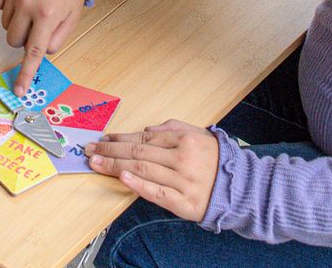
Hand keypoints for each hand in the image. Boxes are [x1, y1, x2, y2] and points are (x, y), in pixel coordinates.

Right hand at [0, 0, 84, 95]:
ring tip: (31, 4)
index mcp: (48, 15)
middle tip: (36, 24)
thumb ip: (57, 40)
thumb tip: (40, 54)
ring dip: (16, 20)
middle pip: (13, 39)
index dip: (25, 74)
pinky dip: (6, 3)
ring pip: (5, 23)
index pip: (33, 52)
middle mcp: (28, 3)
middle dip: (23, 38)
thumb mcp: (72, 17)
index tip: (18, 91)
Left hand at [85, 119, 218, 221]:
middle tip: (90, 150)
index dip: (120, 138)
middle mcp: (182, 158)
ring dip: (115, 166)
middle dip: (110, 150)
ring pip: (143, 170)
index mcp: (184, 139)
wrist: (241, 188)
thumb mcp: (197, 134)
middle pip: (138, 153)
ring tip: (97, 163)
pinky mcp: (184, 203)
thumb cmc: (215, 159)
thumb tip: (145, 130)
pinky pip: (157, 193)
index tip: (103, 139)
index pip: (143, 139)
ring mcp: (183, 181)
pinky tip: (123, 177)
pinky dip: (138, 185)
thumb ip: (171, 128)